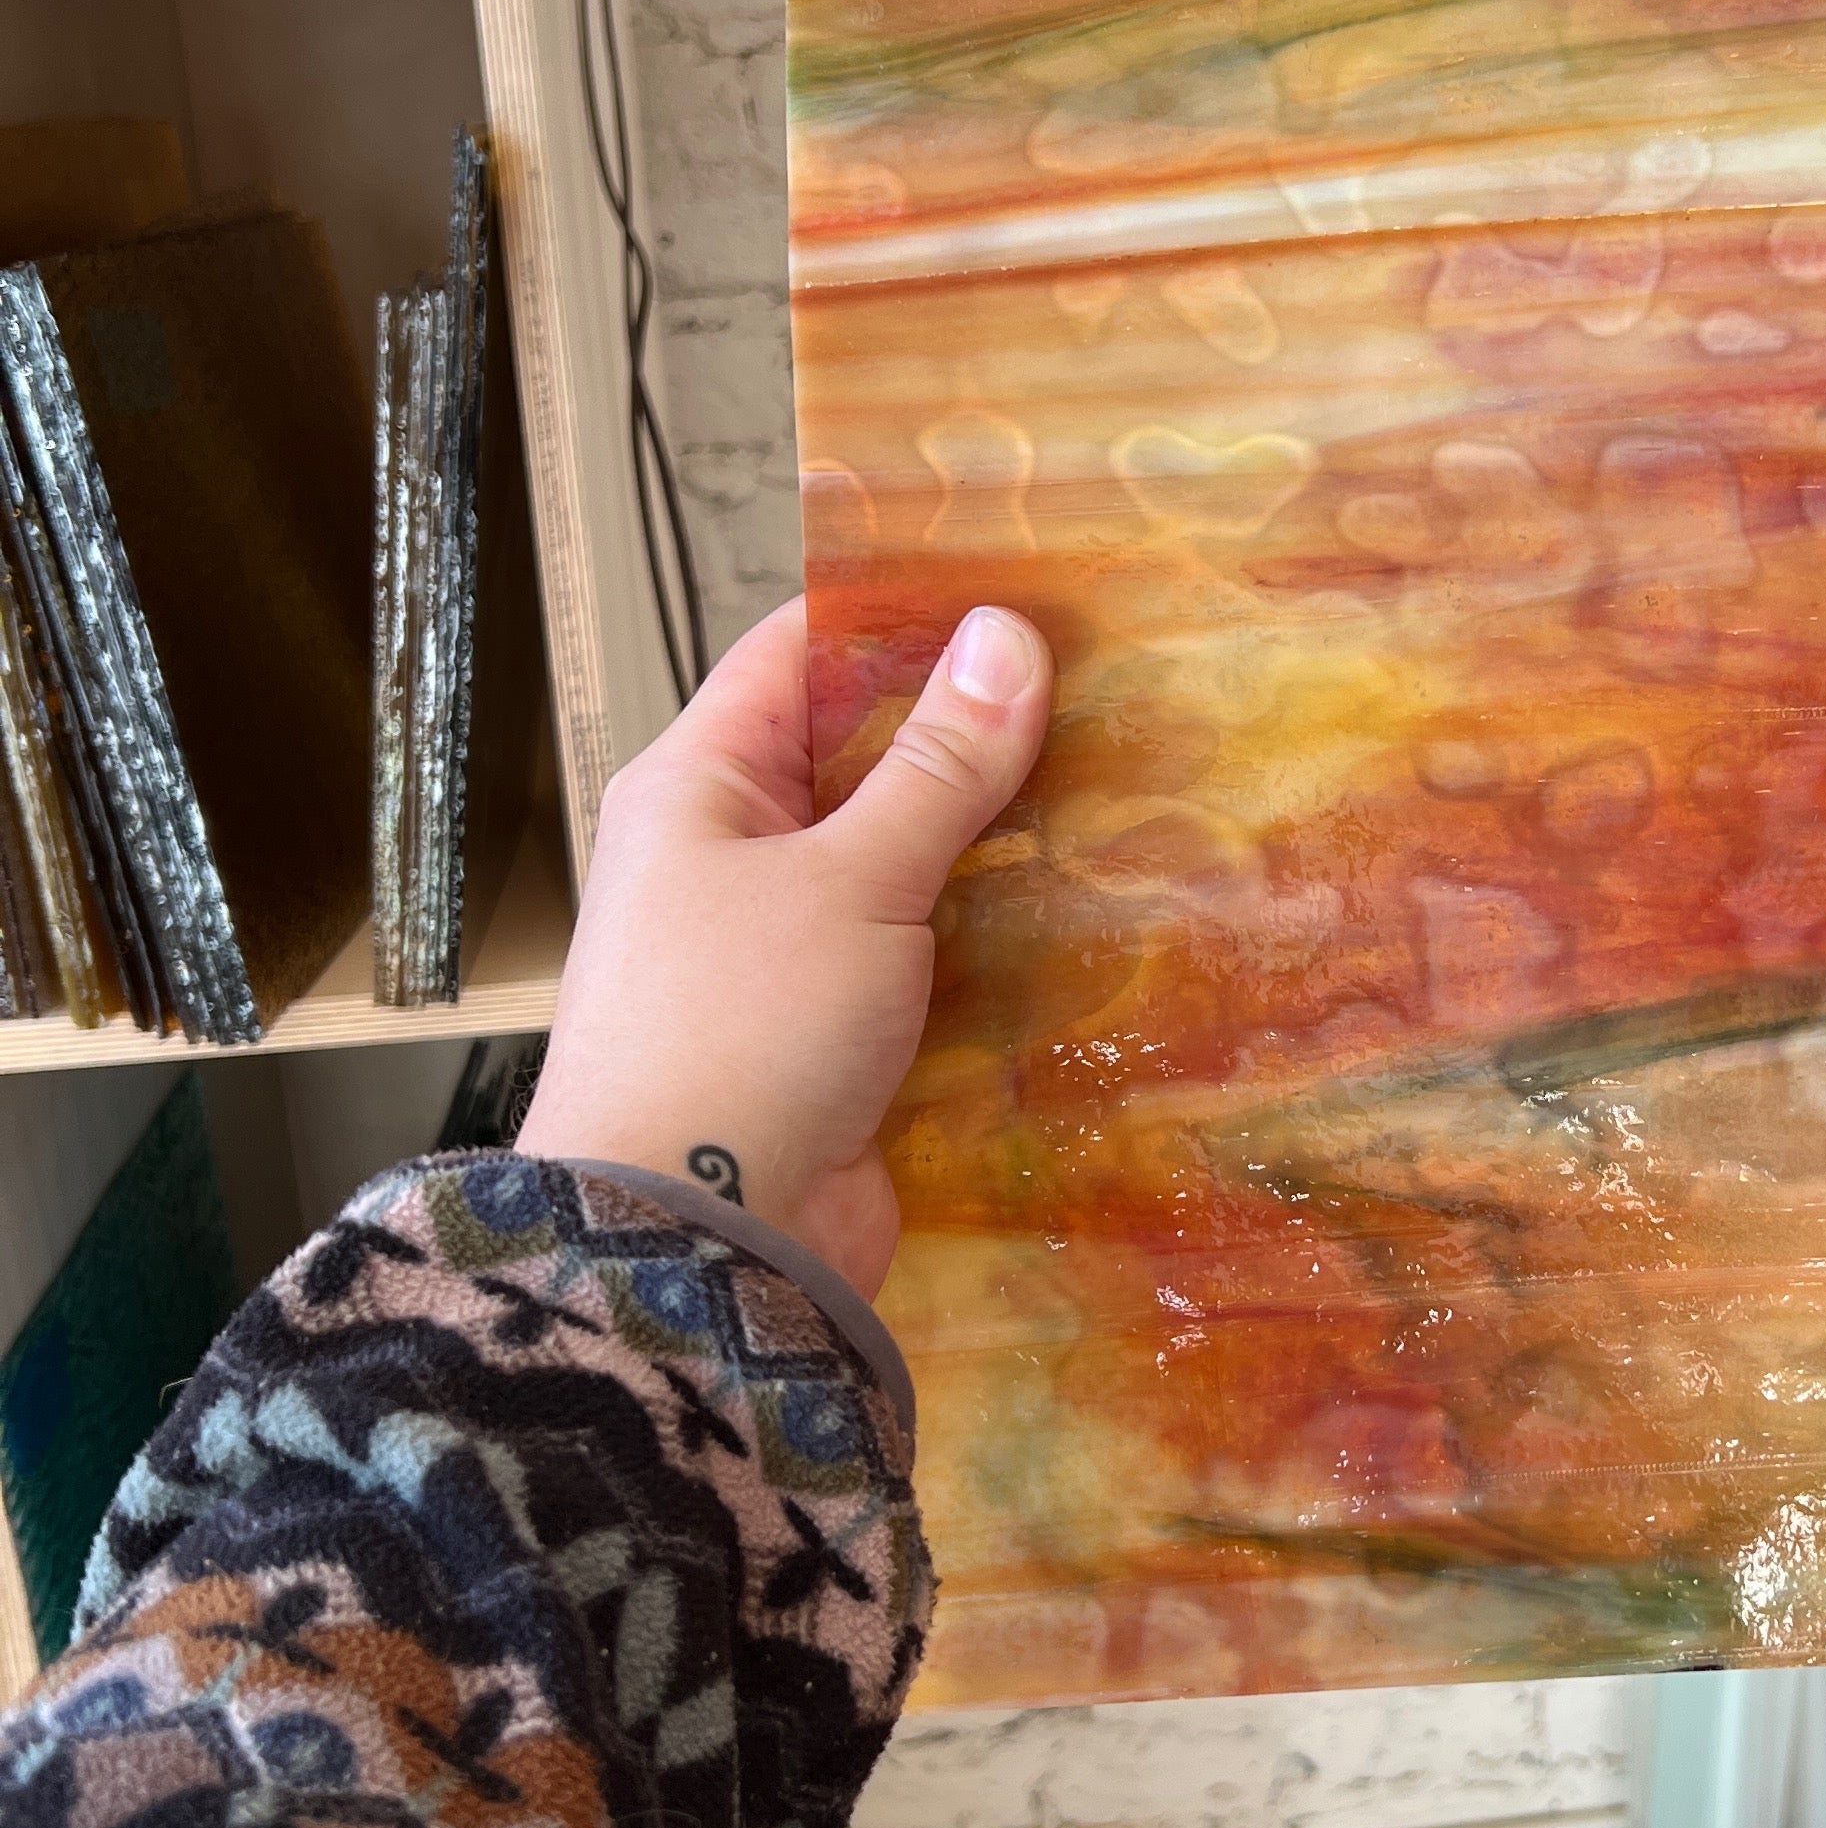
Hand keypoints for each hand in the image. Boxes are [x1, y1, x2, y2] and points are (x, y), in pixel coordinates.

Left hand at [518, 597, 1051, 1298]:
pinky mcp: (841, 1042)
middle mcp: (734, 862)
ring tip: (1127, 785)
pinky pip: (930, 965)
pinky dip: (998, 941)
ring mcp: (789, 957)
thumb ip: (937, 765)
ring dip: (1000, 842)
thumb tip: (1008, 637)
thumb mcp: (850, 878)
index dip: (900, 612)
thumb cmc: (738, 1034)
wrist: (695, 1243)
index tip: (1019, 584)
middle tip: (1105, 683)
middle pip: (864, 761)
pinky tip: (1093, 913)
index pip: (798, 654)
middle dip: (974, 731)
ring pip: (908, 868)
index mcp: (700, 789)